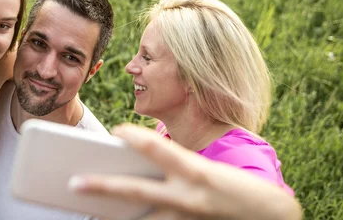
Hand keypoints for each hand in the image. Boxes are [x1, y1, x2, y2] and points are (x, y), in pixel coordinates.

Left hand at [69, 124, 300, 219]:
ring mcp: (186, 216)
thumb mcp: (204, 171)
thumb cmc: (231, 186)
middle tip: (73, 182)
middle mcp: (188, 195)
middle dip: (103, 187)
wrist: (269, 214)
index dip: (138, 139)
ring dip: (111, 218)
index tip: (117, 130)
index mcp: (194, 170)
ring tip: (88, 215)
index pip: (161, 149)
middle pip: (137, 190)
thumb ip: (172, 168)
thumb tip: (132, 172)